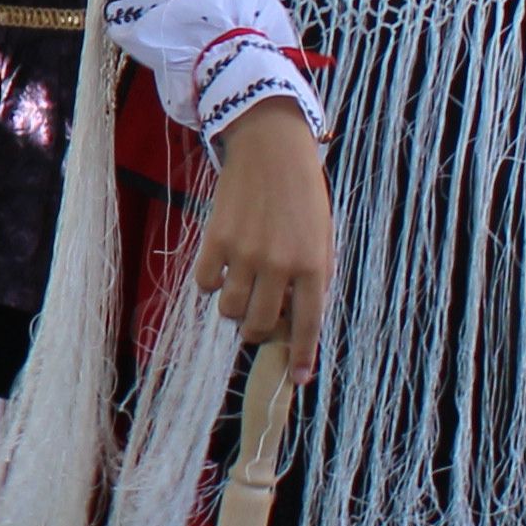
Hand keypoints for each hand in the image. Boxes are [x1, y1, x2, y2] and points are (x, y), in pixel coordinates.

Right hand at [190, 101, 331, 370]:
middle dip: (257, 331)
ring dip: (233, 308)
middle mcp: (280, 263)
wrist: (272, 148)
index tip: (297, 378)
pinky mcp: (216, 239)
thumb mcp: (320, 237)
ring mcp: (246, 252)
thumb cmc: (302, 195)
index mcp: (313, 264)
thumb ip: (310, 279)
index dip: (301, 355)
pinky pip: (205, 284)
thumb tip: (288, 320)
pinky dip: (211, 283)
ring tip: (241, 287)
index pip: (307, 323)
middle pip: (258, 325)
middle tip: (258, 316)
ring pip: (228, 310)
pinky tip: (222, 266)